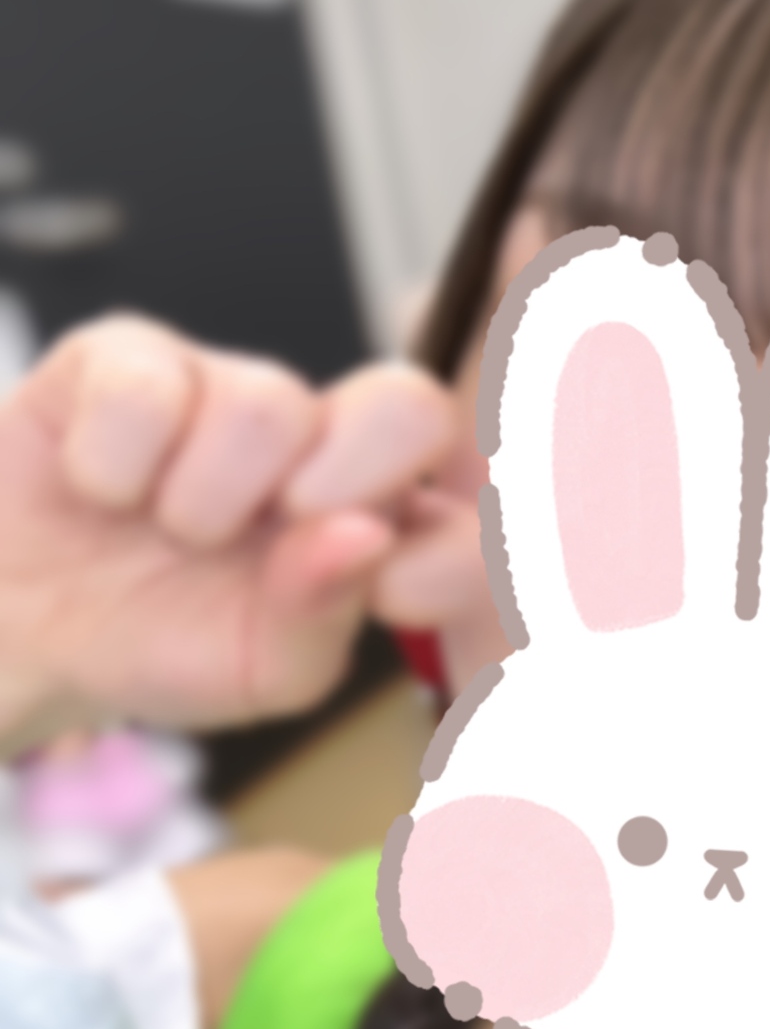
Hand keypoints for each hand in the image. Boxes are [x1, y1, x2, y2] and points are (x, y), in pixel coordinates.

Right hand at [0, 316, 457, 733]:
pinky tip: (100, 488)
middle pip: (407, 403)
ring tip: (168, 529)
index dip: (457, 533)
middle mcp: (319, 446)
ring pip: (267, 402)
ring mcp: (229, 390)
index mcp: (372, 520)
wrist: (18, 629)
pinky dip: (112, 461)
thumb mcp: (258, 672)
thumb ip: (324, 617)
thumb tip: (368, 536)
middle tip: (289, 521)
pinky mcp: (132, 355)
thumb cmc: (157, 643)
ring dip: (205, 494)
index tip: (401, 591)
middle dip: (357, 468)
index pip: (465, 495)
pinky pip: (147, 381)